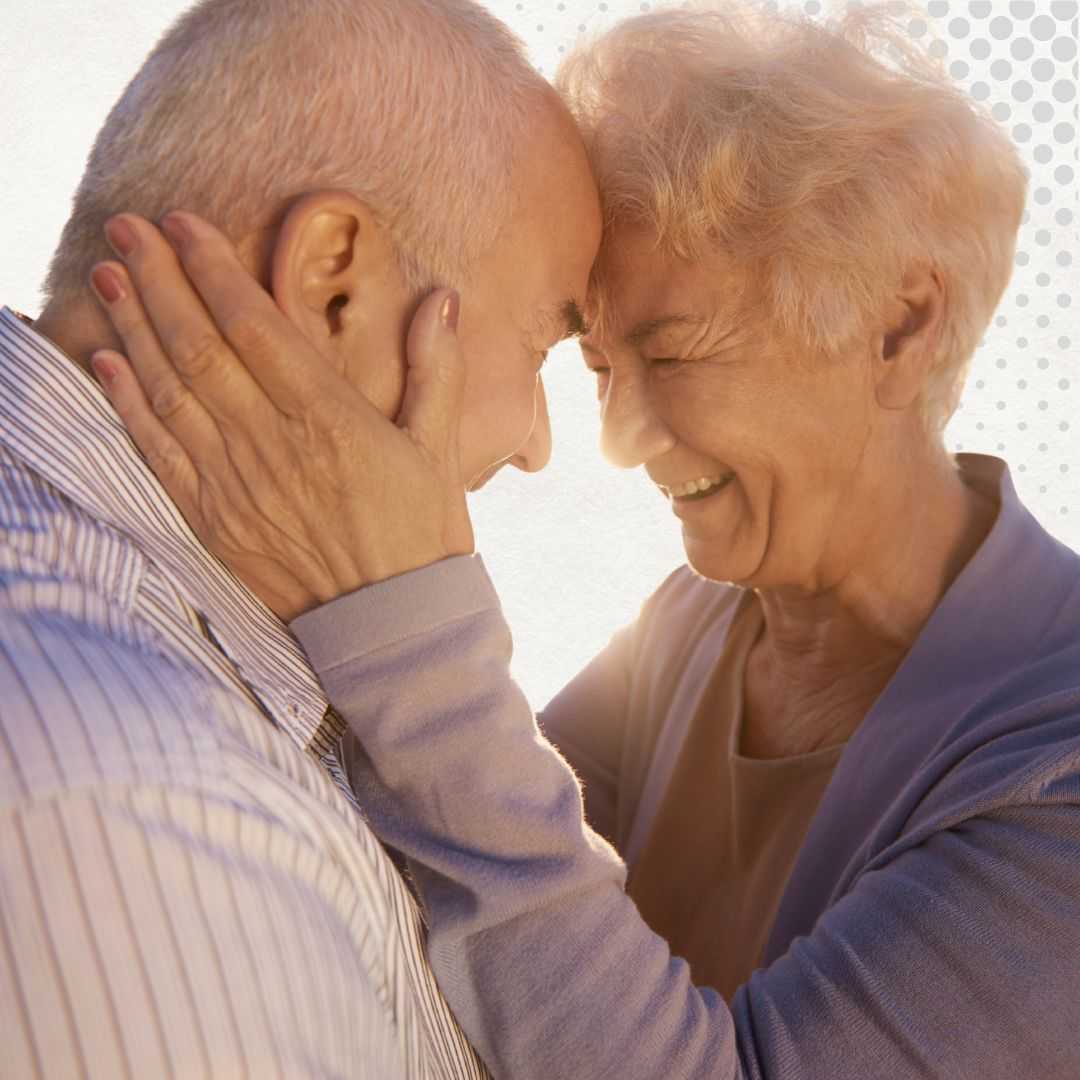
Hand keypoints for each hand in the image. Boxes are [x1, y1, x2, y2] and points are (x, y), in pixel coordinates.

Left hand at [87, 212, 473, 620]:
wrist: (392, 628)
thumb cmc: (422, 534)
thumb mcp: (441, 450)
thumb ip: (437, 370)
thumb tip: (442, 297)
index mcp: (330, 420)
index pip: (256, 327)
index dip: (215, 271)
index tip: (184, 224)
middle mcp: (273, 445)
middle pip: (201, 347)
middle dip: (160, 281)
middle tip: (128, 229)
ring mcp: (236, 485)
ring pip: (172, 391)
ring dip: (134, 328)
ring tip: (107, 275)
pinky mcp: (214, 522)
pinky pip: (160, 454)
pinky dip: (128, 406)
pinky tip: (107, 362)